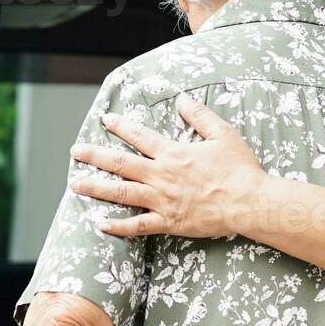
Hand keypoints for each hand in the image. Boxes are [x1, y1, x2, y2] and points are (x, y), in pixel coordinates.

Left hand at [69, 95, 266, 238]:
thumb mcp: (223, 134)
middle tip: (76, 151)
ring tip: (76, 184)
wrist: (248, 202)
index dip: (121, 126)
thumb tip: (182, 99)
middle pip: (120, 163)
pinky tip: (101, 224)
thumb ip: (200, 116)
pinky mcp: (169, 222)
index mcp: (173, 153)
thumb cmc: (239, 169)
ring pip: (121, 192)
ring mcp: (162, 200)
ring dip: (96, 187)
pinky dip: (118, 226)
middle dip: (95, 155)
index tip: (106, 120)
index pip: (139, 136)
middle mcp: (161, 175)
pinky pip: (138, 226)